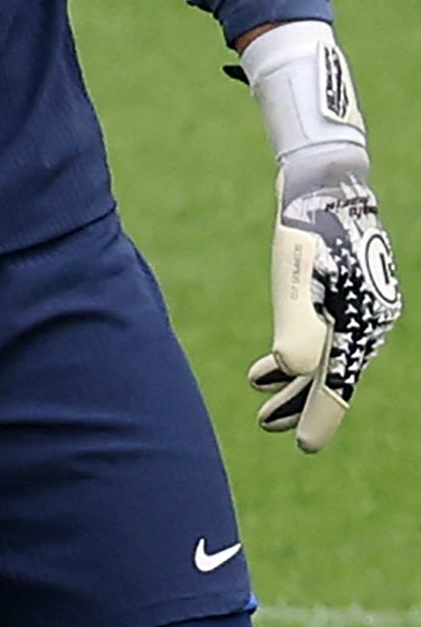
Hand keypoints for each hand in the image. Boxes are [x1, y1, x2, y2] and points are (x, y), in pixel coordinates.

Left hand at [239, 21, 398, 451]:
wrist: (324, 180)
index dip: (319, 417)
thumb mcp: (297, 277)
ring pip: (324, 357)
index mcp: (361, 324)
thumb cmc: (309, 228)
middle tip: (268, 428)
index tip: (303, 446)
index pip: (339, 382)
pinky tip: (264, 369)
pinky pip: (319, 335)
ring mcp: (356, 306)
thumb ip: (296, 328)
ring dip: (293, 384)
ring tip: (260, 404)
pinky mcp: (339, 293)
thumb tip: (292, 373)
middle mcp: (366, 321)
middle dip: (301, 405)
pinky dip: (292, 354)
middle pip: (333, 374)